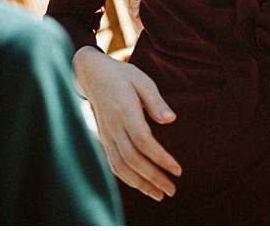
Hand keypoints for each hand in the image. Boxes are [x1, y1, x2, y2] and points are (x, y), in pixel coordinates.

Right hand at [72, 45, 180, 199]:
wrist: (92, 75)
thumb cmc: (121, 76)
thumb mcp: (142, 80)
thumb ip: (156, 101)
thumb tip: (171, 120)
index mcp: (124, 110)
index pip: (143, 141)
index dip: (160, 158)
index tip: (177, 169)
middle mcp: (113, 127)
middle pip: (132, 159)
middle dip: (153, 177)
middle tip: (172, 190)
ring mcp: (106, 135)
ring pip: (121, 166)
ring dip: (140, 184)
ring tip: (160, 194)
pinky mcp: (104, 140)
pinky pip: (113, 164)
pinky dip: (127, 179)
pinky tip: (142, 186)